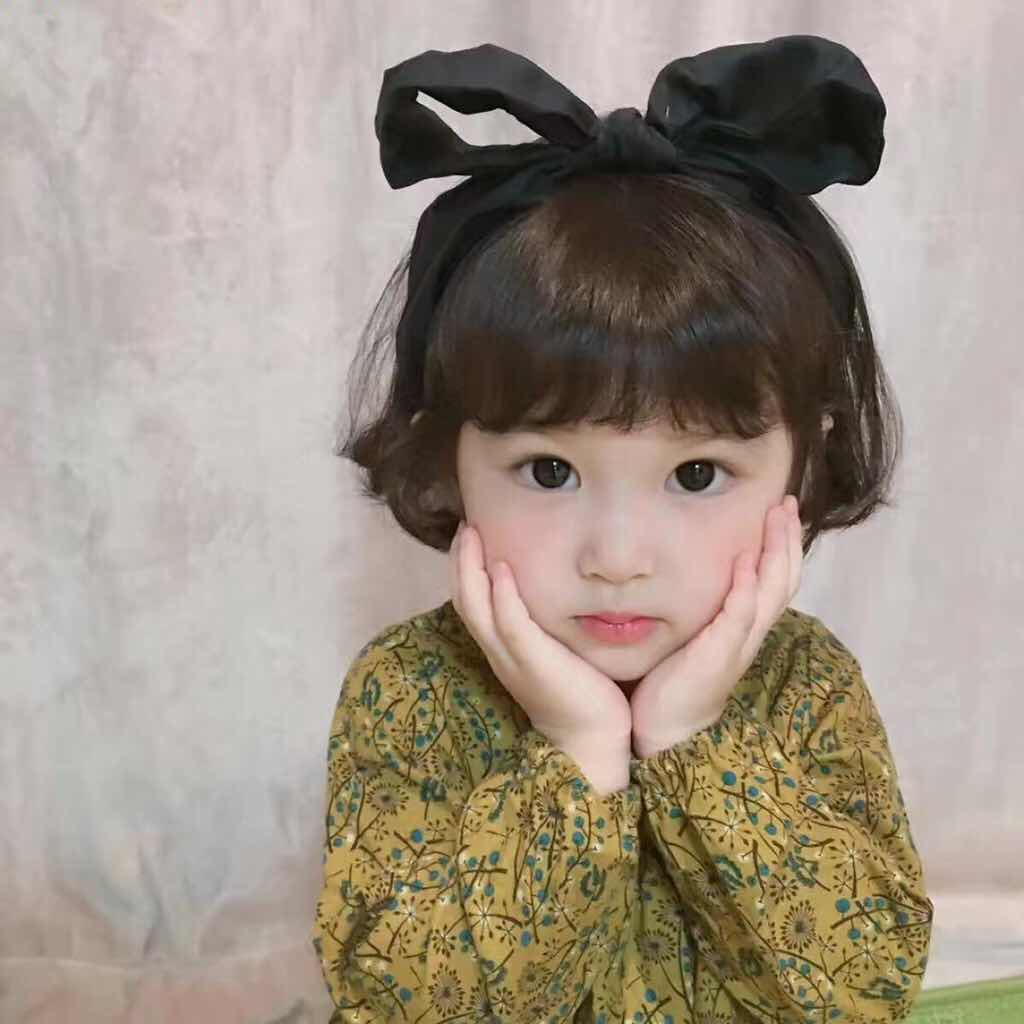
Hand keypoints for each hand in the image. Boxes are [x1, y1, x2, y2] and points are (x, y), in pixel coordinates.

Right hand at [448, 521, 631, 746]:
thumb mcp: (555, 651)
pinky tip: (505, 568)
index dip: (464, 568)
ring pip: (477, 608)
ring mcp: (512, 658)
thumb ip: (546, 624)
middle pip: (465, 599)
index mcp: (501, 648)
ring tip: (472, 534)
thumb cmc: (580, 694)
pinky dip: (504, 595)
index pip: (472, 602)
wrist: (591, 740)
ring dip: (471, 568)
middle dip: (460, 560)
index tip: (468, 534)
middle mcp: (498, 652)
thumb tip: (557, 588)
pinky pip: (510, 625)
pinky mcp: (534, 663)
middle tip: (465, 524)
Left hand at [630, 495, 803, 758]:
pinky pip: (738, 617)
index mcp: (745, 627)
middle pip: (783, 579)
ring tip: (778, 518)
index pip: (774, 578)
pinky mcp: (719, 656)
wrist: (666, 728)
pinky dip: (744, 588)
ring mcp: (739, 645)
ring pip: (770, 591)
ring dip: (777, 553)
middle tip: (788, 502)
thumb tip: (699, 572)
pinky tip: (743, 562)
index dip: (784, 545)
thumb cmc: (676, 680)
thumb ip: (704, 607)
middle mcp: (750, 633)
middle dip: (787, 539)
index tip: (782, 510)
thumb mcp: (695, 634)